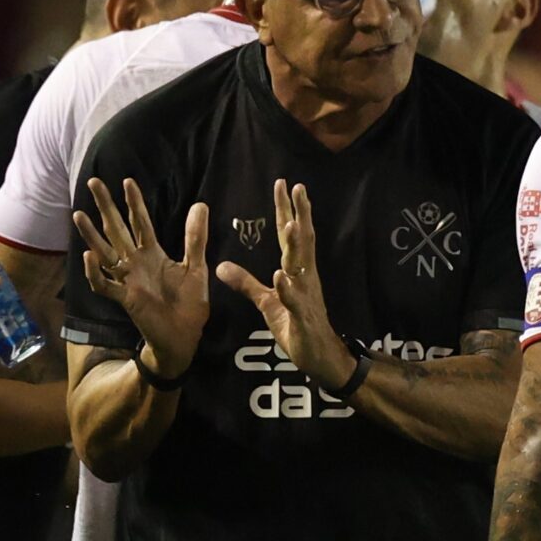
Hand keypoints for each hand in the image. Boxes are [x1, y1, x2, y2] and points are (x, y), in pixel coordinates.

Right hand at [74, 180, 210, 378]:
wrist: (184, 336)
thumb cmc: (188, 303)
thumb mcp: (195, 266)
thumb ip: (195, 237)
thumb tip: (201, 204)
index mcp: (152, 254)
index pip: (140, 222)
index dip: (134, 203)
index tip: (127, 181)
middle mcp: (136, 263)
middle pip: (117, 230)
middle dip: (106, 207)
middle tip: (93, 182)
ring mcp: (128, 280)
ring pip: (104, 253)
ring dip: (91, 235)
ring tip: (79, 214)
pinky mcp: (126, 299)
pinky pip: (105, 284)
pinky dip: (94, 272)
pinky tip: (88, 256)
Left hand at [216, 181, 354, 392]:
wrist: (320, 356)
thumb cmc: (296, 327)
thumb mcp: (266, 302)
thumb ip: (246, 282)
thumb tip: (221, 266)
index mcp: (297, 272)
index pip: (292, 236)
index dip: (288, 210)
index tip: (285, 184)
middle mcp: (305, 278)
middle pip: (302, 241)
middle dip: (299, 214)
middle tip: (296, 187)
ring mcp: (306, 296)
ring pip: (302, 266)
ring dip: (298, 245)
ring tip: (292, 223)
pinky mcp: (302, 317)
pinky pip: (294, 301)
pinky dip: (288, 288)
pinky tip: (281, 275)